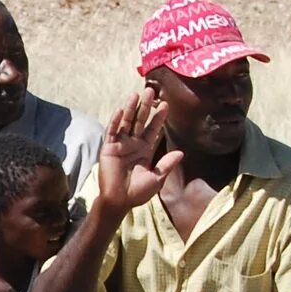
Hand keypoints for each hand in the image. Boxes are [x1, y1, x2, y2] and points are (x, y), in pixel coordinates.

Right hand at [98, 94, 181, 212]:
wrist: (119, 201)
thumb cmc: (137, 193)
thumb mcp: (157, 178)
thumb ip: (167, 164)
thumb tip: (181, 153)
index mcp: (144, 150)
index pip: (153, 129)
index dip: (159, 117)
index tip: (166, 104)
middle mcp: (132, 144)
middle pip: (140, 121)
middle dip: (145, 106)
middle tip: (151, 90)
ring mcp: (120, 145)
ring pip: (126, 122)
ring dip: (131, 108)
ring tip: (136, 94)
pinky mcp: (109, 148)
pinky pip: (112, 132)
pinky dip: (116, 121)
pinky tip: (120, 110)